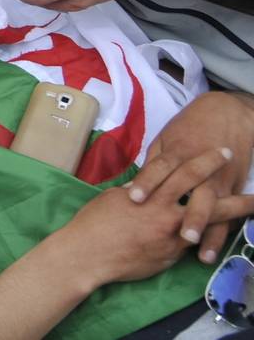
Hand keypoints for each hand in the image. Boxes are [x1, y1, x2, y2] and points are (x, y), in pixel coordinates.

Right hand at [65, 149, 253, 287]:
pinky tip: (217, 233)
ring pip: (209, 221)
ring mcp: (172, 236)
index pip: (184, 171)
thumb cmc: (94, 222)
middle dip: (227, 184)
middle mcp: (166, 212)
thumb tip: (148, 187)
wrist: (88, 253)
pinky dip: (206, 236)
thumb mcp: (115, 197)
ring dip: (233, 212)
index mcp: (152, 194)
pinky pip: (193, 243)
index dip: (205, 161)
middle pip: (205, 192)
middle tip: (244, 173)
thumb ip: (138, 191)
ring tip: (252, 203)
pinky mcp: (171, 255)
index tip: (221, 152)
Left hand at [131, 94, 253, 262]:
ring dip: (205, 228)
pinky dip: (220, 234)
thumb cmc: (189, 128)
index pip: (161, 167)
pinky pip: (227, 215)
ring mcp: (218, 181)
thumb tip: (135, 187)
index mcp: (178, 152)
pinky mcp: (232, 190)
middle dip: (185, 212)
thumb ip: (154, 162)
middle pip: (190, 190)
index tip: (133, 198)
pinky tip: (210, 252)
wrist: (228, 115)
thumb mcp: (167, 139)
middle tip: (171, 232)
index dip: (147, 181)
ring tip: (199, 251)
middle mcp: (199, 168)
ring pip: (212, 207)